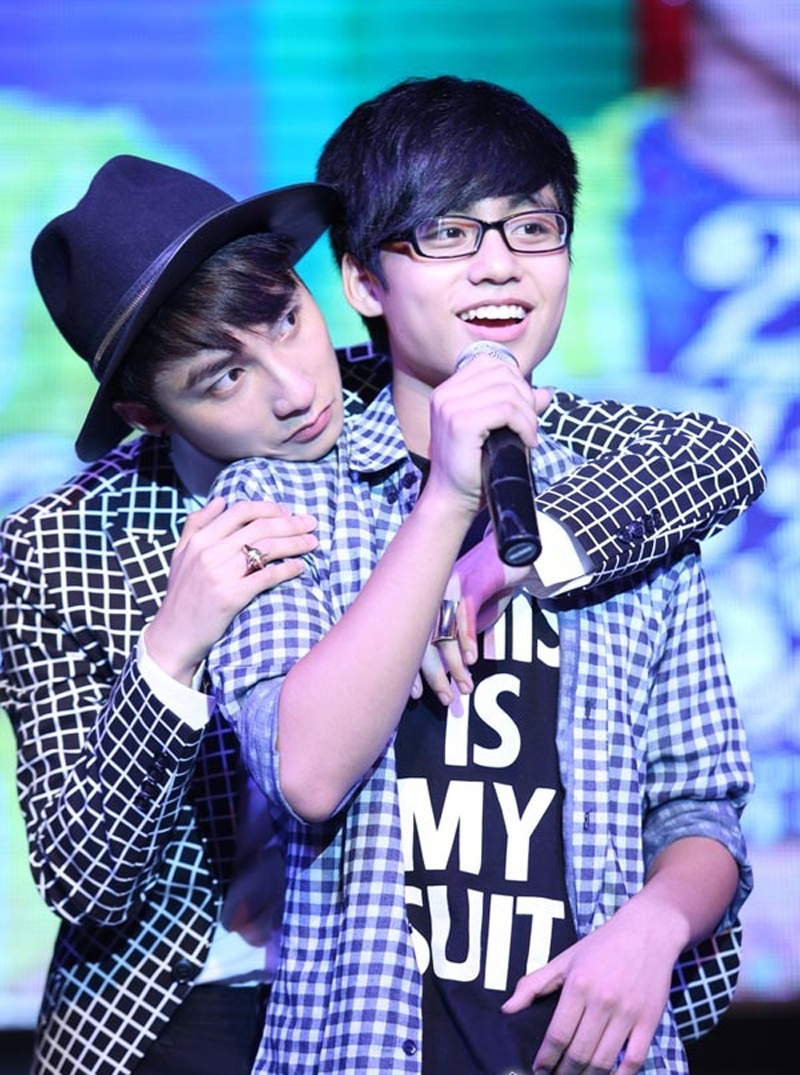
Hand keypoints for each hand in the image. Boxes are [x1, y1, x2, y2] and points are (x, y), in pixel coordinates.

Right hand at [145, 497, 317, 683]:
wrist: (174, 636)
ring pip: (267, 547)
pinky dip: (288, 568)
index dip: (270, 508)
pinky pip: (267, 575)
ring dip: (296, 542)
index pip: (241, 511)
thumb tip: (220, 500)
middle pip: (260, 527)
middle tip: (311, 524)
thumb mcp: (180, 555)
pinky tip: (301, 567)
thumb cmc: (181, 596)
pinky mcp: (231, 596)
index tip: (288, 513)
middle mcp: (209, 552)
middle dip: (291, 523)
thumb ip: (196, 524)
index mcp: (199, 539)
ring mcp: (220, 574)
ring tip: (313, 542)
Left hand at [413, 589, 474, 705]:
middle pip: (423, 639)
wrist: (507, 554)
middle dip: (434, 673)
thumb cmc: (482, 585)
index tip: (415, 694)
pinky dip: (467, 638)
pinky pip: (463, 614)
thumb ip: (450, 632)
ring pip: (444, 632)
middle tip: (446, 698)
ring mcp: (447, 587)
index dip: (411, 669)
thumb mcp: (462, 610)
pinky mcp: (469, 583)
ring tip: (465, 686)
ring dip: (455, 664)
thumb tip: (443, 667)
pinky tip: (472, 659)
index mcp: (424, 601)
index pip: (410, 640)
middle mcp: (431, 594)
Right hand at [425, 353, 540, 514]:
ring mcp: (450, 407)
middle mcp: (445, 394)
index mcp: (448, 391)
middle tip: (530, 427)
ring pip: (508, 392)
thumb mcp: (496, 430)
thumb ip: (516, 407)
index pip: (490, 363)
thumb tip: (545, 393)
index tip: (523, 411)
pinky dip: (525, 426)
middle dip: (526, 398)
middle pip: (503, 374)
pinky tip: (527, 443)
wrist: (452, 500)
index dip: (516, 382)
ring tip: (529, 437)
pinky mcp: (461, 423)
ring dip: (529, 416)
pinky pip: (506, 410)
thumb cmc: (473, 468)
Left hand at [501, 908, 674, 1073]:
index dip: (546, 1058)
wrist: (648, 931)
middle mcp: (603, 1001)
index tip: (538, 1069)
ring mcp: (628, 1013)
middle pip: (579, 1052)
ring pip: (604, 1061)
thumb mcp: (565, 959)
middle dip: (563, 1073)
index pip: (557, 1034)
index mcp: (579, 985)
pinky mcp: (649, 1021)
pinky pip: (634, 1060)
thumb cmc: (602, 945)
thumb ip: (534, 984)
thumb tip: (506, 1009)